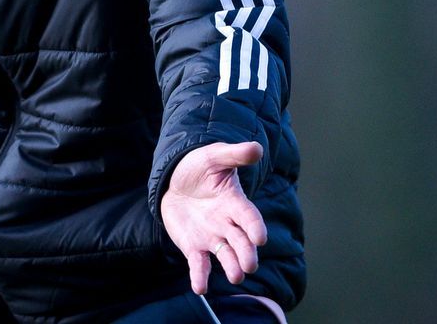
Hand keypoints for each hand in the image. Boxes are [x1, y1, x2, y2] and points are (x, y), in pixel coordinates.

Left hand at [160, 140, 267, 293]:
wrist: (176, 180)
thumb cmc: (200, 166)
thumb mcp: (215, 156)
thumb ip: (235, 155)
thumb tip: (257, 148)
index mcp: (234, 202)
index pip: (249, 216)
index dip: (255, 227)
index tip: (260, 238)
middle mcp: (227, 223)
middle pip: (241, 241)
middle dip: (246, 254)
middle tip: (250, 266)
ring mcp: (212, 237)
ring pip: (225, 255)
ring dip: (231, 267)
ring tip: (236, 277)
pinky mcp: (195, 247)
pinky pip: (200, 264)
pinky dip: (200, 276)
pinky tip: (200, 288)